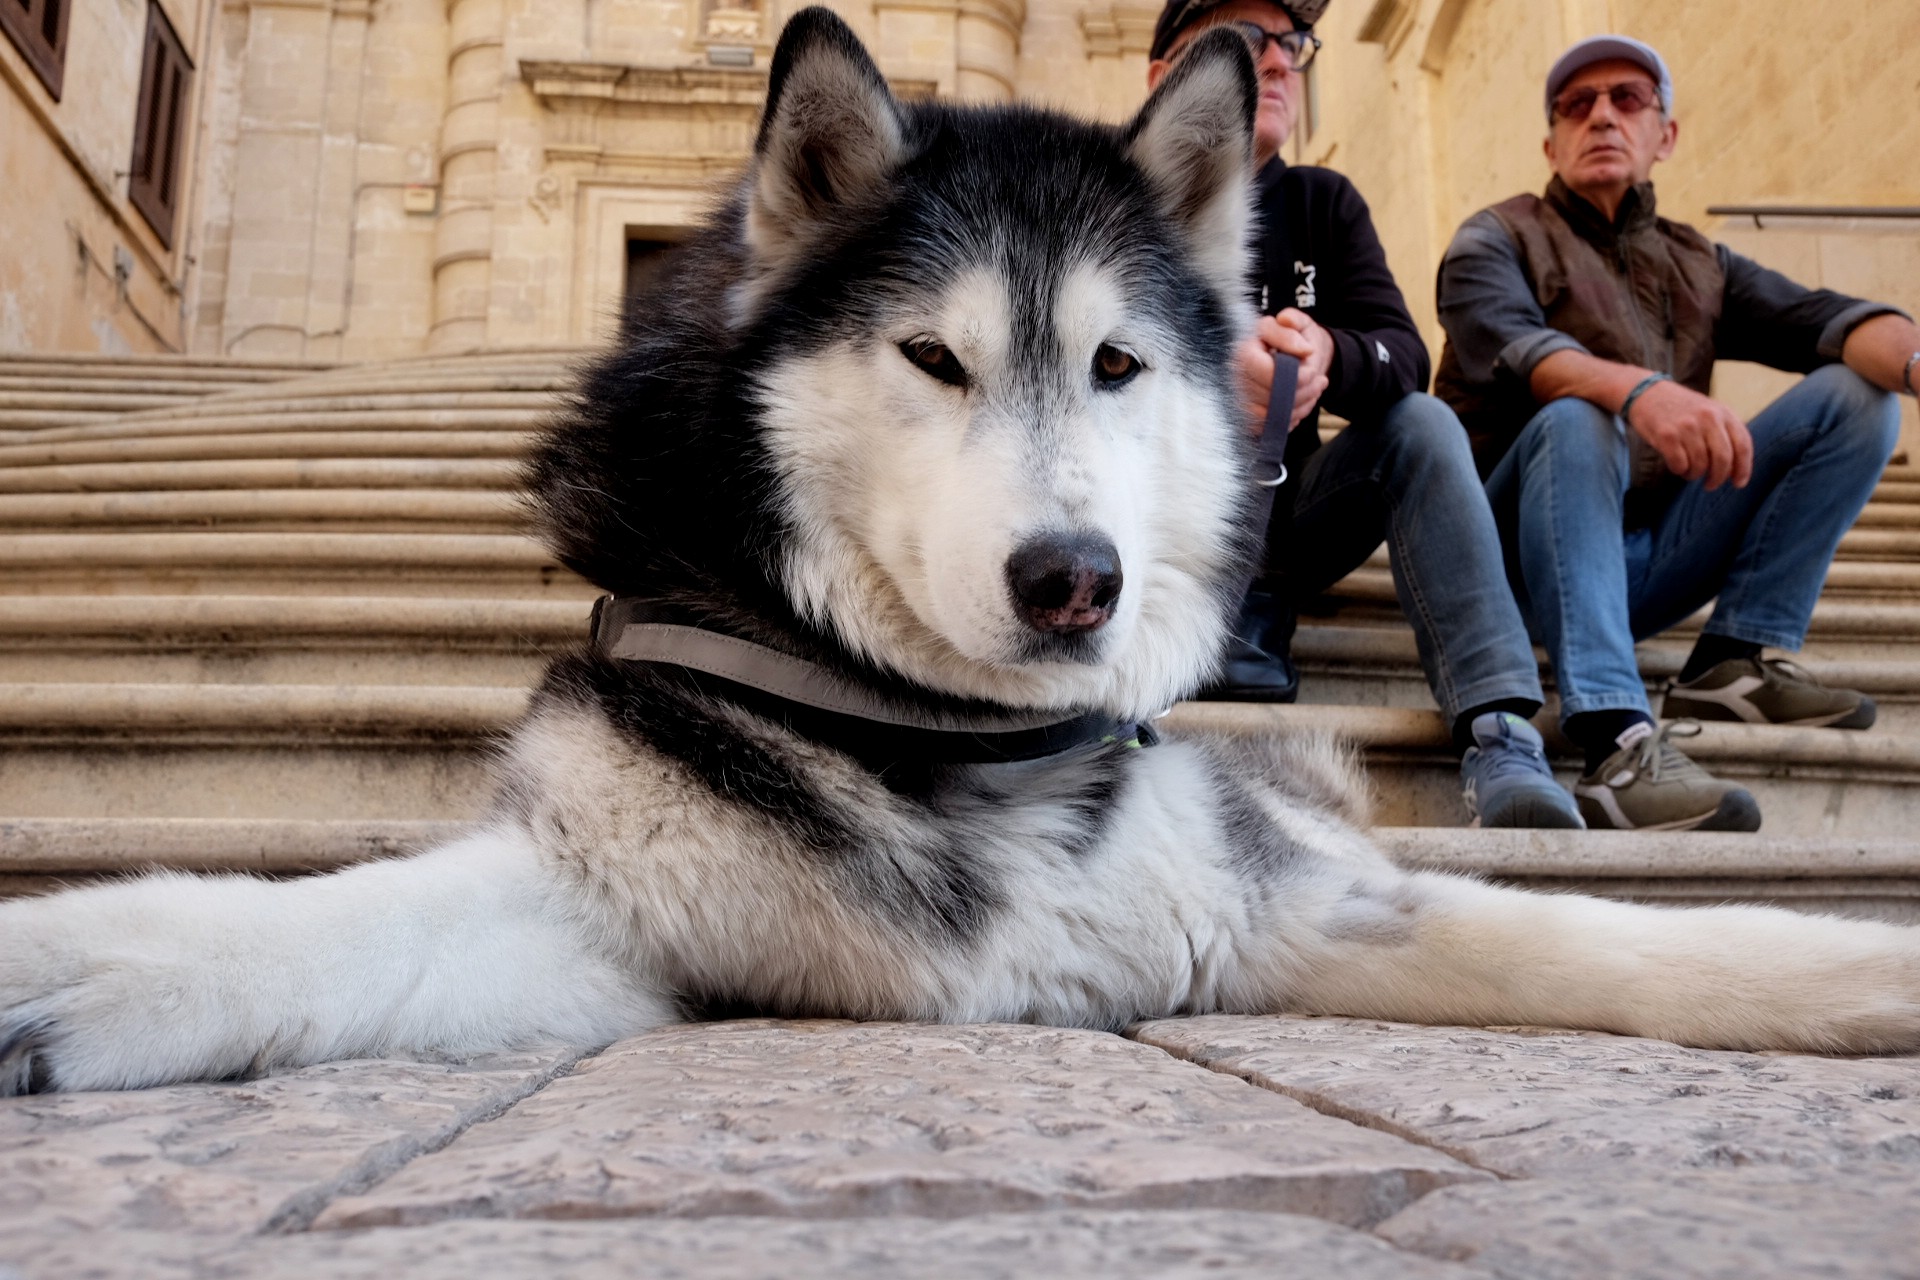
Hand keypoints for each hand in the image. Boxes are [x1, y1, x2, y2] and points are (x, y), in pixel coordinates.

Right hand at [1235, 311, 1333, 434]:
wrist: (1293, 354)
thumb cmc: (1293, 337)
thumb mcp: (1297, 323)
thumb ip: (1295, 329)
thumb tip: (1304, 349)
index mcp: (1244, 352)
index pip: (1266, 375)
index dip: (1293, 378)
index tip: (1311, 372)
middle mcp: (1237, 378)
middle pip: (1271, 399)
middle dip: (1303, 392)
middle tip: (1320, 381)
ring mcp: (1241, 399)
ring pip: (1272, 417)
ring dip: (1301, 407)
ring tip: (1316, 390)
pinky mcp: (1249, 416)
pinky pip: (1272, 427)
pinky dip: (1293, 418)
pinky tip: (1302, 402)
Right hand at [1625, 380, 1752, 489]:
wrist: (1647, 393)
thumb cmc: (1681, 409)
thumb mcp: (1709, 412)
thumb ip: (1724, 433)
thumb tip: (1734, 469)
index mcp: (1723, 413)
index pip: (1742, 445)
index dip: (1743, 468)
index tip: (1738, 483)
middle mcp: (1708, 418)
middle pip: (1722, 459)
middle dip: (1718, 478)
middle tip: (1710, 485)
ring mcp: (1687, 426)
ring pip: (1700, 465)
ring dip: (1694, 474)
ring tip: (1688, 471)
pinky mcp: (1666, 435)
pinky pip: (1679, 465)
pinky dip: (1679, 470)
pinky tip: (1676, 465)